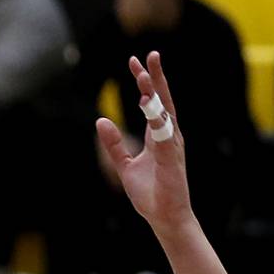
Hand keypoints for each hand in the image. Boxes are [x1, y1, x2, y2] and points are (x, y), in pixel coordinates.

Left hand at [95, 51, 194, 235]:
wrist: (164, 217)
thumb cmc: (150, 192)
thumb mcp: (125, 165)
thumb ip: (114, 144)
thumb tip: (101, 120)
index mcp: (159, 137)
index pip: (154, 104)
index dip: (146, 83)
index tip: (136, 63)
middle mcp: (169, 137)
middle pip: (163, 101)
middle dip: (155, 78)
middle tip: (148, 55)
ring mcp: (172, 147)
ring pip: (164, 114)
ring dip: (155, 94)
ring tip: (144, 76)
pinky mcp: (171, 160)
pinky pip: (164, 137)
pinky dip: (158, 121)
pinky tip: (151, 106)